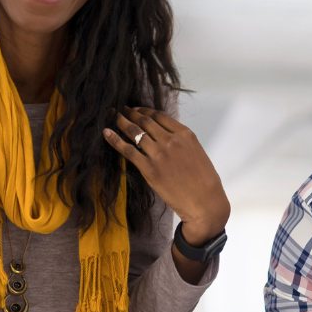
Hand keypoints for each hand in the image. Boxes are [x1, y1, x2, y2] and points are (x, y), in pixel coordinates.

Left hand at [103, 108, 230, 242]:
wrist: (205, 202)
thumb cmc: (204, 181)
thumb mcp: (196, 152)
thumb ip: (180, 142)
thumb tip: (164, 136)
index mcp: (185, 134)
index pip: (159, 116)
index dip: (144, 110)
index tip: (136, 110)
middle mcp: (170, 140)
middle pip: (145, 121)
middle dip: (130, 113)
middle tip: (120, 109)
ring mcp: (159, 154)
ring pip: (135, 132)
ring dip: (121, 122)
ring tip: (113, 117)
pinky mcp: (149, 169)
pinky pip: (128, 150)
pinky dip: (115, 140)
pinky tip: (106, 133)